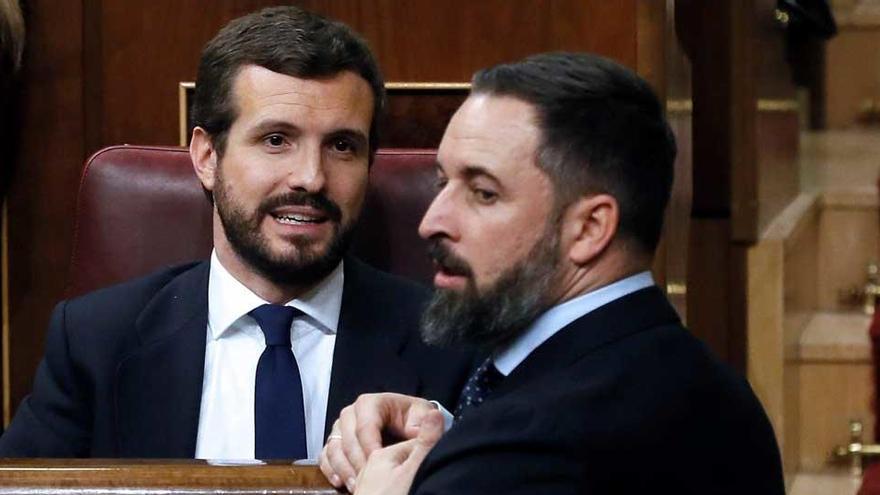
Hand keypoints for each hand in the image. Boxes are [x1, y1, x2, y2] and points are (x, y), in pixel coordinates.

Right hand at [319, 393, 438, 491]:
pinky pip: (325, 456)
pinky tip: (341, 483)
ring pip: (334, 447)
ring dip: (344, 468)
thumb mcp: (423, 417)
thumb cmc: (414, 420)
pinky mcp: (335, 443)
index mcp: (372, 403)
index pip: (365, 423)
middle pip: (346, 437)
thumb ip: (425, 422)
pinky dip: (331, 470)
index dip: (370, 444)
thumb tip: (431, 421)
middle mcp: (352, 413)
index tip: (378, 462)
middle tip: (366, 478)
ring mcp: (341, 428)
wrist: (406, 427)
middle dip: (357, 460)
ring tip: (356, 485)